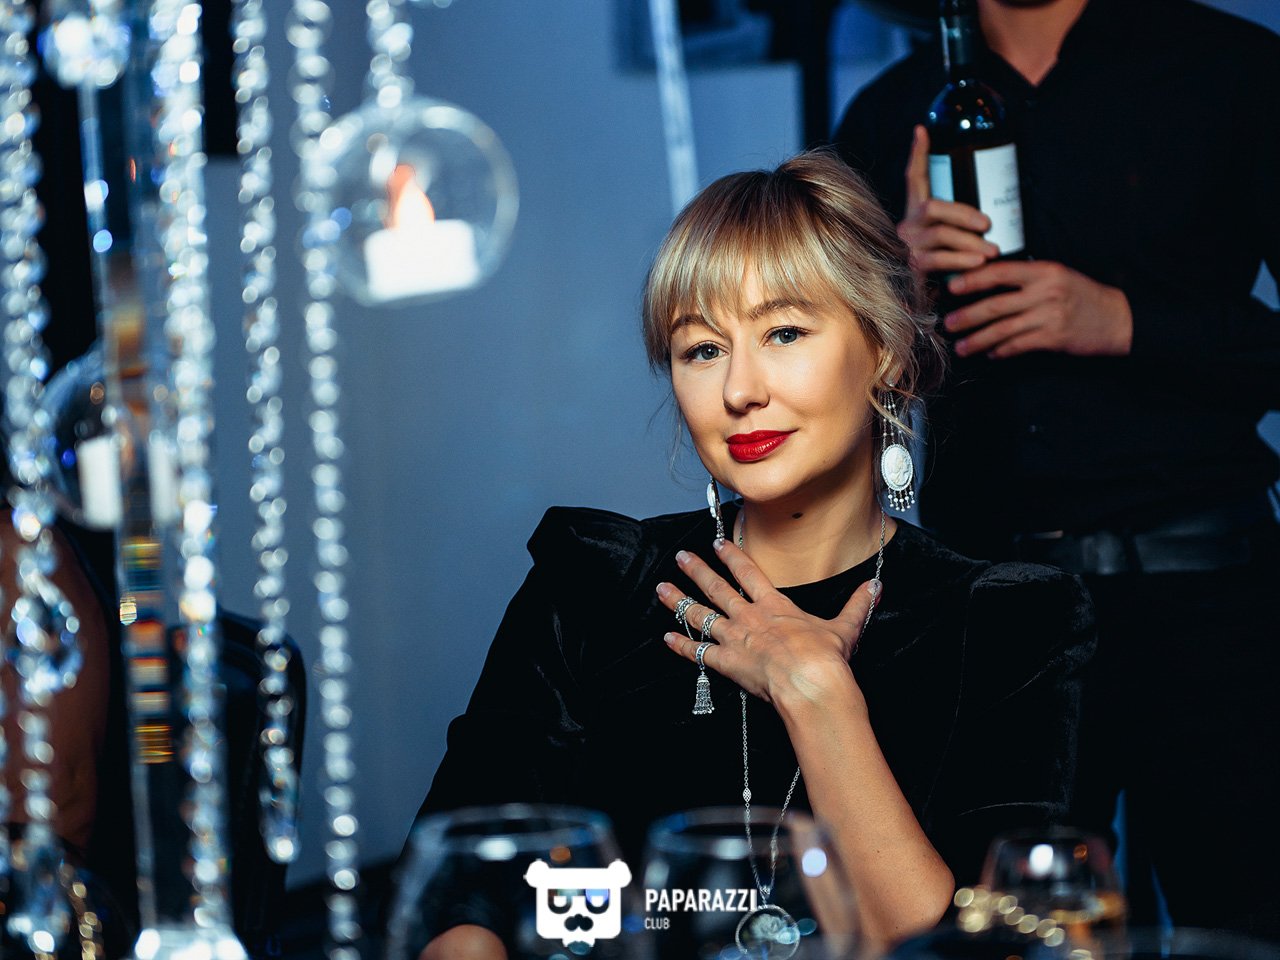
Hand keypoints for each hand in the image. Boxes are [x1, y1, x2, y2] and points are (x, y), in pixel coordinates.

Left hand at [655, 540, 880, 708]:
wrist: (810, 682)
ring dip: (679, 600)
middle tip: (680, 556)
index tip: (717, 543)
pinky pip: (697, 653)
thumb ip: (857, 605)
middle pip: (717, 588)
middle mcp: (750, 617)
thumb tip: (876, 587)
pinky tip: (666, 638)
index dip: (731, 556)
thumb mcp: (845, 627)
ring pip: (700, 615)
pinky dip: (680, 645)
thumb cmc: (825, 658)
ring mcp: (735, 638)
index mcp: (775, 605)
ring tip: (661, 588)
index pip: (748, 572)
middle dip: (697, 570)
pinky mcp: (726, 662)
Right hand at [899, 125, 999, 278]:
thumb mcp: (950, 245)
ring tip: (992, 252)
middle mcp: (905, 227)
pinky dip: (960, 261)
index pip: (913, 179)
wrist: (913, 312)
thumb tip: (993, 220)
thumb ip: (961, 230)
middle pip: (933, 207)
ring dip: (969, 243)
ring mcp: (905, 247)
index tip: (922, 129)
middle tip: (988, 224)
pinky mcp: (908, 268)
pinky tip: (977, 265)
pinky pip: (937, 260)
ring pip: (938, 234)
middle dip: (964, 213)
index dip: (918, 154)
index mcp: (914, 215)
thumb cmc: (940, 272)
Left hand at [945, 260, 1133, 358]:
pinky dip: (1001, 351)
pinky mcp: (1054, 338)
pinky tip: (990, 354)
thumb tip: (987, 284)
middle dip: (968, 316)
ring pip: (1003, 329)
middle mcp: (1046, 291)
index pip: (1000, 272)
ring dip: (978, 340)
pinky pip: (1019, 345)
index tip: (952, 287)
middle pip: (996, 304)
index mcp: (1044, 271)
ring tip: (961, 347)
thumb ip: (1026, 279)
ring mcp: (1050, 316)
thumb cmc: (1083, 296)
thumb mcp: (1058, 277)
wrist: (1118, 318)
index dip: (973, 279)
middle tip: (948, 324)